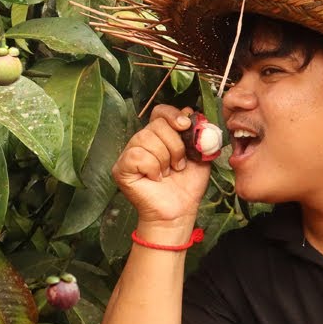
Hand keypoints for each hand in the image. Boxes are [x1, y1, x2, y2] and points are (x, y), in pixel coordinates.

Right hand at [111, 105, 211, 224]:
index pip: (160, 111)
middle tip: (178, 165)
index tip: (186, 126)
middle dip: (175, 146)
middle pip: (156, 125)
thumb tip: (192, 113)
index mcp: (160, 135)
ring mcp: (129, 154)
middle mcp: (142, 141)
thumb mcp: (200, 156)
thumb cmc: (187, 186)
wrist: (179, 212)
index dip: (173, 115)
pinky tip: (155, 179)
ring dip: (164, 159)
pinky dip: (152, 168)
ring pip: (146, 138)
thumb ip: (199, 135)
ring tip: (167, 173)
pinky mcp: (121, 168)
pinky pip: (137, 156)